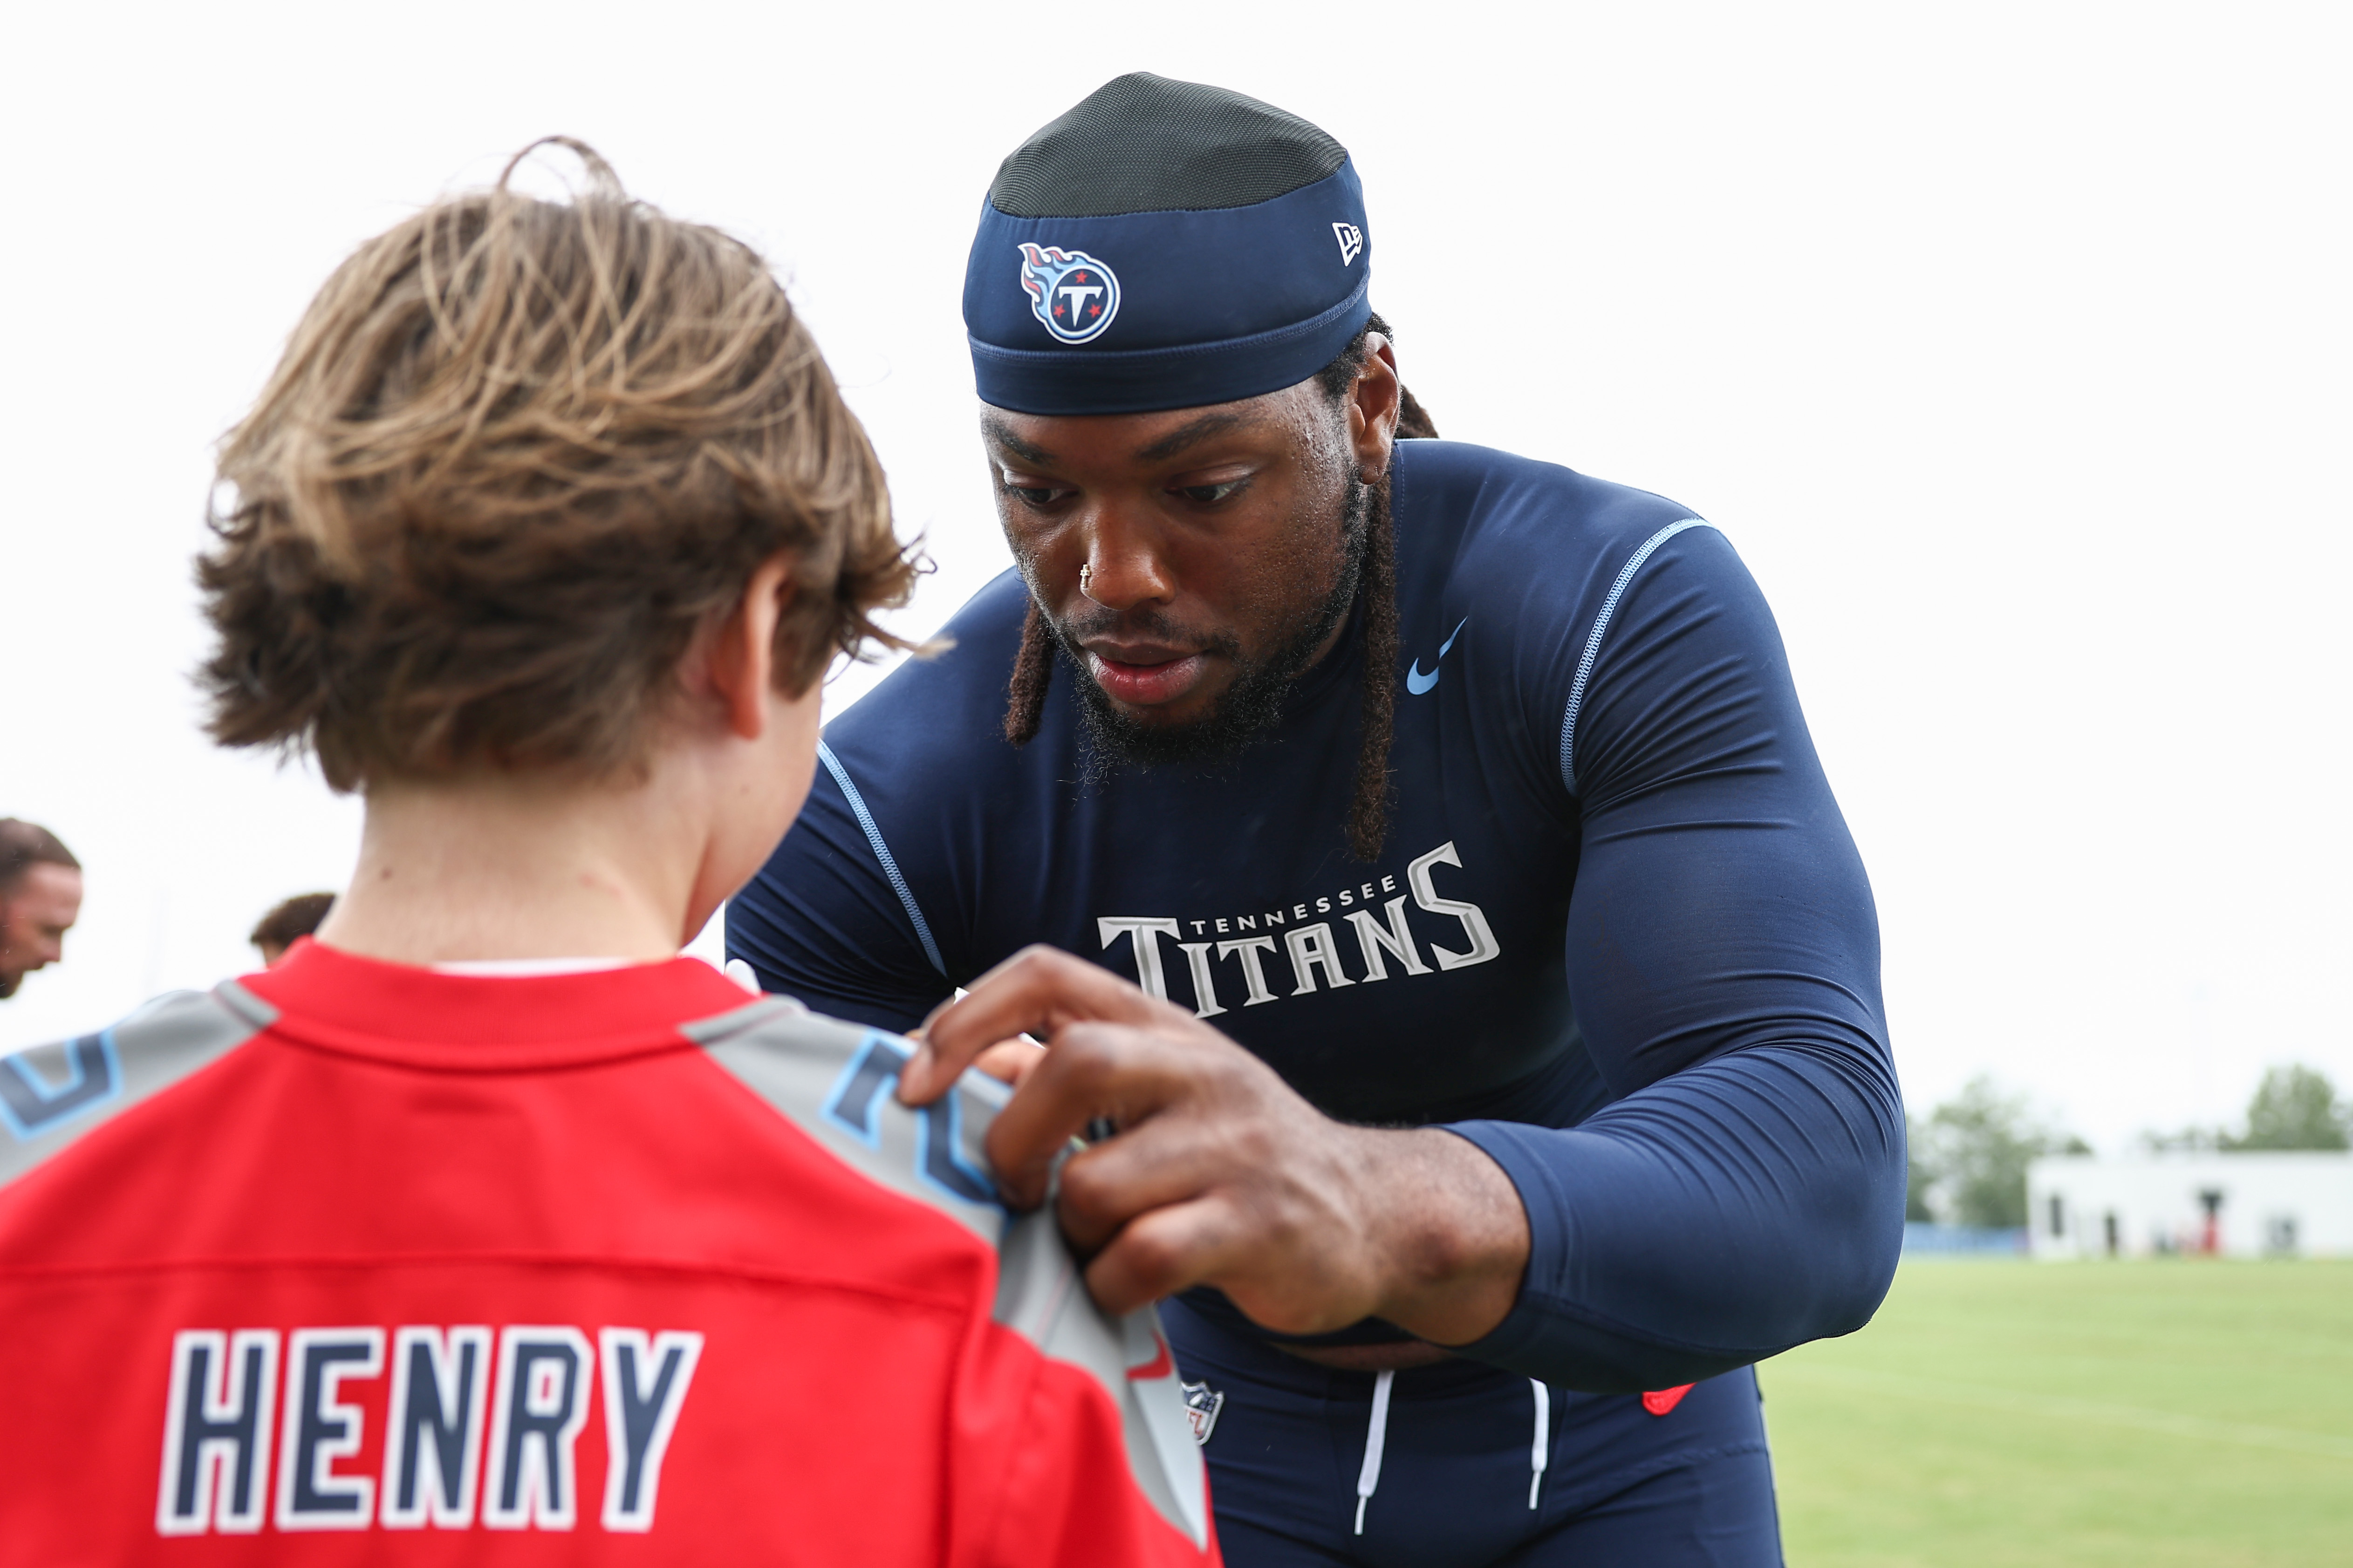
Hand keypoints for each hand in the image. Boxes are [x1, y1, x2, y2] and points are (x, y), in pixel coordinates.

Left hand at [900, 946, 1529, 1343]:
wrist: (1371, 1215)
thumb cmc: (1228, 1155)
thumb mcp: (1155, 1091)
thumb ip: (1055, 1070)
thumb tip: (935, 1052)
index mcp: (1162, 1026)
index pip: (1046, 974)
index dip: (965, 1019)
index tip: (914, 1083)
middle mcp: (1201, 1069)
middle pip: (1077, 1062)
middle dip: (1014, 1138)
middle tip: (1015, 1189)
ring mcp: (1234, 1146)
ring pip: (1095, 1182)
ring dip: (1069, 1231)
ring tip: (1095, 1243)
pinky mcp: (1258, 1226)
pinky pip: (1142, 1257)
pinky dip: (1109, 1285)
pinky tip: (1125, 1285)